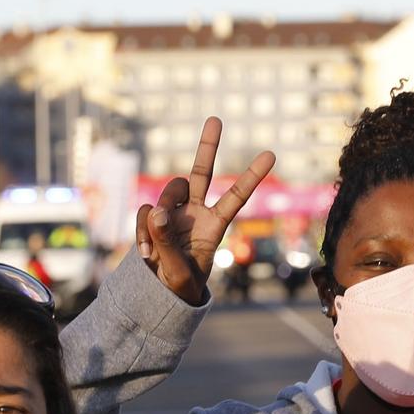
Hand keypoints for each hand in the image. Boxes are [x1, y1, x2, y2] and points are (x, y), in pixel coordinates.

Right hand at [135, 117, 276, 304]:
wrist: (158, 294)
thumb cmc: (179, 286)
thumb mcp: (178, 272)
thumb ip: (168, 243)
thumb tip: (156, 211)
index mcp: (214, 226)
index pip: (236, 197)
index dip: (251, 176)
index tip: (271, 154)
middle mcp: (195, 212)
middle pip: (201, 172)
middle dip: (208, 146)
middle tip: (216, 119)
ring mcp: (172, 213)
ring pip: (168, 191)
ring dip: (161, 211)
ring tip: (155, 247)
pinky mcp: (151, 218)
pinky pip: (145, 212)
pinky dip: (142, 230)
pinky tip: (146, 253)